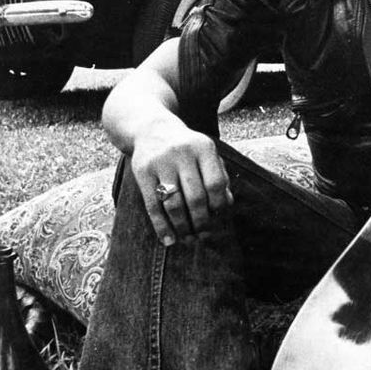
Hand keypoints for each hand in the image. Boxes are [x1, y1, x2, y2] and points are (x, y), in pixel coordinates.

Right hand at [130, 122, 233, 246]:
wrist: (152, 130)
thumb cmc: (187, 148)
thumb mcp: (206, 154)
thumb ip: (219, 176)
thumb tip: (227, 205)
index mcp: (203, 148)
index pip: (215, 183)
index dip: (219, 205)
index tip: (219, 219)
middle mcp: (182, 154)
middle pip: (195, 197)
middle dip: (201, 221)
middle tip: (204, 236)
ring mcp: (160, 163)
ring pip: (174, 204)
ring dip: (182, 227)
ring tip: (189, 239)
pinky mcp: (142, 172)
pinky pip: (153, 206)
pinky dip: (161, 226)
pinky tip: (169, 239)